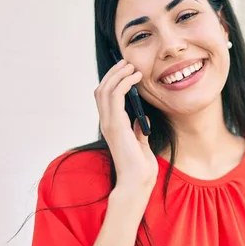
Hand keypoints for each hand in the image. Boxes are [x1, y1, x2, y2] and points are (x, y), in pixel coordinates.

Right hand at [95, 59, 157, 195]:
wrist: (137, 182)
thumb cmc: (140, 168)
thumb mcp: (141, 145)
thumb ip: (139, 132)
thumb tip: (142, 120)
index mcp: (112, 126)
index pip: (105, 97)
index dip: (113, 81)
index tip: (127, 70)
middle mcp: (107, 123)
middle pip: (102, 89)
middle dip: (113, 73)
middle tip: (127, 63)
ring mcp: (109, 123)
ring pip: (105, 89)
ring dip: (118, 74)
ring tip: (131, 66)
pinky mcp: (116, 125)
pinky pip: (115, 96)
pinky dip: (123, 83)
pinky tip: (135, 78)